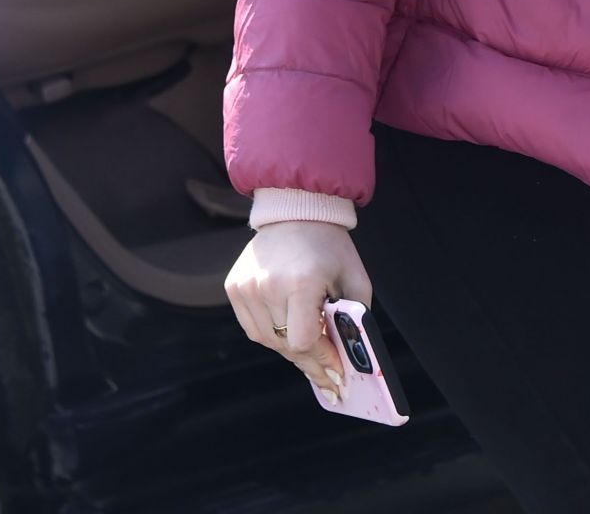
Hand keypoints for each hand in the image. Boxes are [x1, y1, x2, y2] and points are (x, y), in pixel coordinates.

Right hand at [225, 221, 373, 403]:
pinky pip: (253, 328)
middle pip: (287, 345)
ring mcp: (246, 287)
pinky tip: (287, 329)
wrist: (296, 210)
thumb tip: (351, 359)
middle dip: (311, 362)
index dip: (322, 361)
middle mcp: (268, 285)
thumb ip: (356, 319)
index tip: (337, 375)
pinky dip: (271, 334)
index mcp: (301, 282)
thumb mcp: (355, 279)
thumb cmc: (330, 247)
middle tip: (328, 379)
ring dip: (290, 349)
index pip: (305, 341)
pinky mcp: (234, 286)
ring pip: (268, 341)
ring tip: (310, 351)